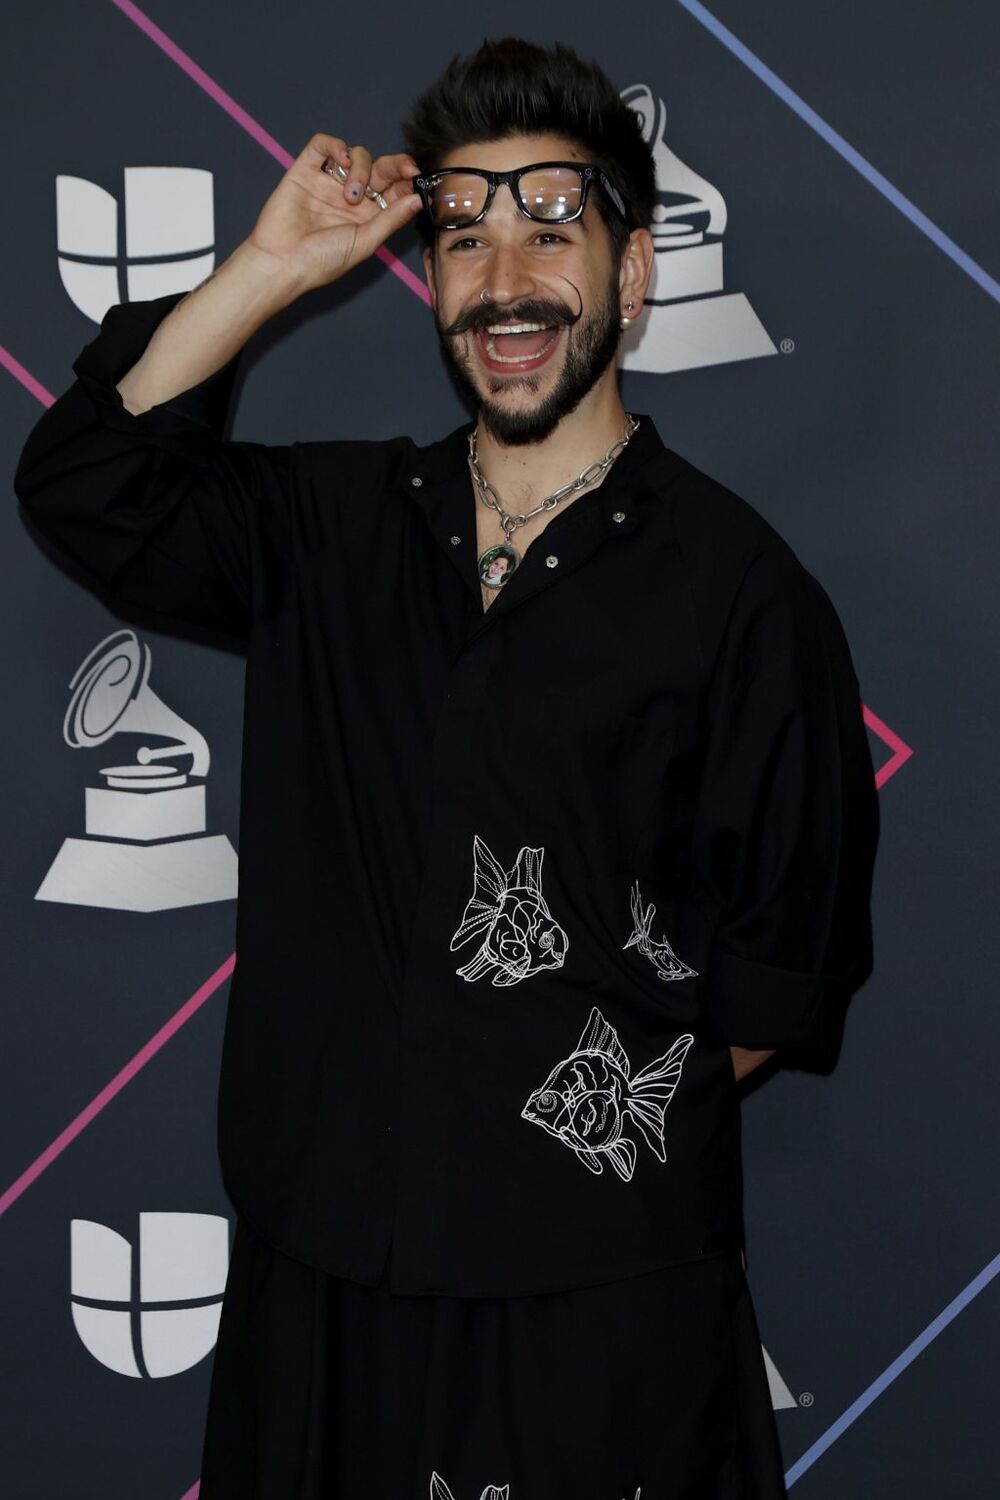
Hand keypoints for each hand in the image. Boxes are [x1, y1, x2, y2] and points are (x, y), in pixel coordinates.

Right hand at [247, 133, 421, 293]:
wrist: (282, 262)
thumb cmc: (322, 261)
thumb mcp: (365, 243)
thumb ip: (391, 219)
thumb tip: (417, 199)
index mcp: (368, 217)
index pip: (394, 190)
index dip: (407, 181)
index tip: (416, 178)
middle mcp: (351, 197)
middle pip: (380, 168)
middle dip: (394, 166)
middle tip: (402, 170)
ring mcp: (329, 182)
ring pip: (356, 155)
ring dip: (361, 168)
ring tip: (349, 196)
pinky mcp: (305, 170)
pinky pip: (323, 144)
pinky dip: (335, 145)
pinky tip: (340, 160)